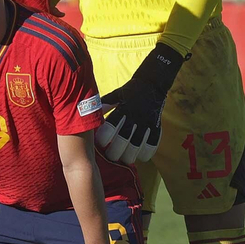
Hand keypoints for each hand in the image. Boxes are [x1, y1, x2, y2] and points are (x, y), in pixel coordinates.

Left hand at [95, 43, 184, 164]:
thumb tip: (88, 111)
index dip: (104, 137)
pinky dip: (147, 151)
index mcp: (123, 107)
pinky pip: (154, 142)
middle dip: (116, 150)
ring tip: (125, 160)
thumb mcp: (115, 95)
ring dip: (131, 154)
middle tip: (110, 156)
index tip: (99, 143)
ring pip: (138, 143)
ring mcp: (147, 121)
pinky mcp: (157, 125)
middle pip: (124, 138)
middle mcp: (135, 115)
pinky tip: (141, 157)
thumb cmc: (129, 92)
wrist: (152, 83)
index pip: (111, 125)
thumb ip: (104, 105)